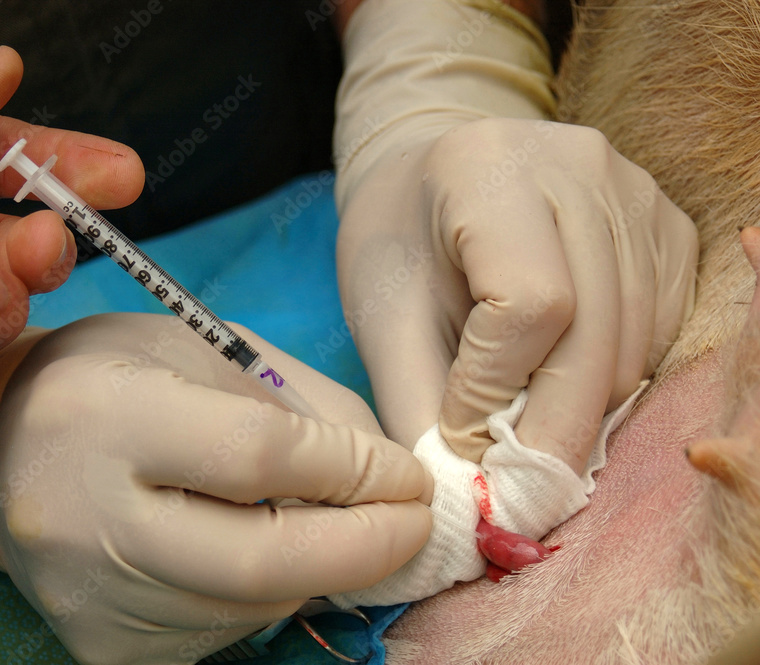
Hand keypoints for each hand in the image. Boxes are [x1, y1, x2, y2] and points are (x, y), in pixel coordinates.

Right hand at [0, 313, 430, 663]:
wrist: (6, 451)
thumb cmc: (117, 379)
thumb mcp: (205, 348)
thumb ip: (304, 406)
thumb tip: (387, 476)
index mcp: (105, 414)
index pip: (256, 456)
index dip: (352, 470)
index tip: (407, 475)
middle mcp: (85, 516)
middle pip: (260, 557)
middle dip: (364, 545)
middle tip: (416, 522)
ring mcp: (90, 597)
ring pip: (253, 603)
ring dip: (322, 569)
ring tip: (344, 528)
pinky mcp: (103, 646)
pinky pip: (224, 630)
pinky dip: (272, 595)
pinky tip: (273, 552)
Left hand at [337, 118, 697, 471]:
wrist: (431, 182)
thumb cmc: (398, 247)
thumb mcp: (381, 317)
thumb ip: (415, 403)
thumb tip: (465, 500)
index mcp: (488, 167)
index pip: (530, 303)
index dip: (498, 389)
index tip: (462, 442)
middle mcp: (578, 166)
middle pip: (597, 333)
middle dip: (551, 431)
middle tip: (513, 493)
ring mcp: (634, 193)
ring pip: (634, 347)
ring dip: (581, 413)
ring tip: (523, 430)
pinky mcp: (668, 226)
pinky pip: (660, 334)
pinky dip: (612, 380)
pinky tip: (559, 380)